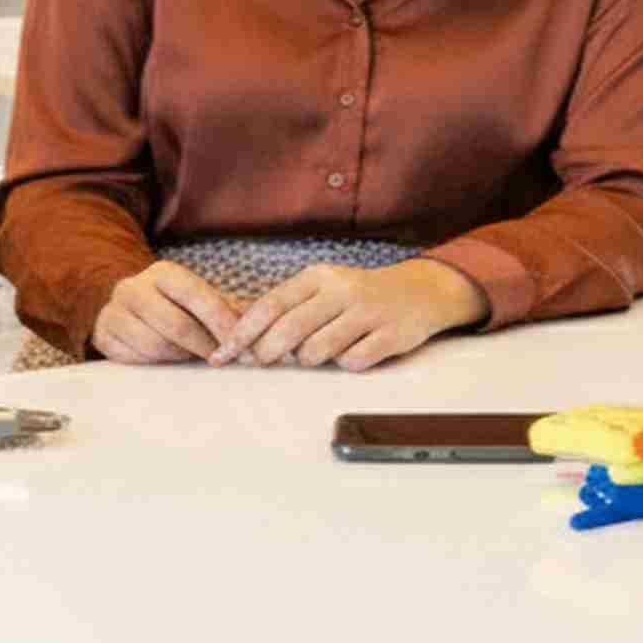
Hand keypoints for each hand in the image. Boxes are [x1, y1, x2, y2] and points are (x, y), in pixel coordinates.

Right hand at [92, 261, 243, 365]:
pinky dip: (156, 364)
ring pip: (154, 345)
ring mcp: (114, 312)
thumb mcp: (198, 299)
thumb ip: (228, 309)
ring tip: (194, 357)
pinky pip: (135, 358)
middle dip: (204, 346)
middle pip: (176, 325)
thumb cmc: (173, 306)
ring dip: (181, 357)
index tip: (239, 343)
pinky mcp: (103, 336)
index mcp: (163, 273)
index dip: (220, 321)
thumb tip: (261, 325)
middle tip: (221, 359)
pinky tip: (168, 361)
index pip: (196, 295)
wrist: (127, 307)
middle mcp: (134, 288)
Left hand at [213, 259, 487, 372]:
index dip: (242, 332)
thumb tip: (244, 340)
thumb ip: (289, 308)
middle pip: (289, 330)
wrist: (419, 291)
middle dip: (269, 353)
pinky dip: (346, 365)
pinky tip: (353, 353)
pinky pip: (353, 362)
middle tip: (265, 362)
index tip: (223, 354)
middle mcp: (342, 291)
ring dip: (309, 360)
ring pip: (318, 351)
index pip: (270, 305)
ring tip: (318, 354)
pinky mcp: (391, 335)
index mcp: (318, 277)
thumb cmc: (358, 296)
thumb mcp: (323, 288)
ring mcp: (368, 313)